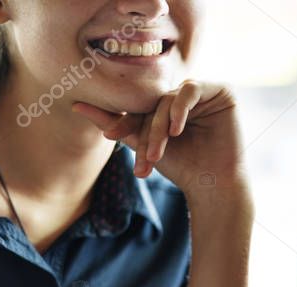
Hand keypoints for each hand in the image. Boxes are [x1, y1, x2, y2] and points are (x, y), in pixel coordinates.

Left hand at [72, 80, 247, 195]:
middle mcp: (184, 95)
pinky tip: (177, 130)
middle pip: (154, 104)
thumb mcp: (142, 146)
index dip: (126, 121)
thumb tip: (76, 105)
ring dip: (160, 127)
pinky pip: (191, 89)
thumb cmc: (182, 169)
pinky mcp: (221, 91)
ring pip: (169, 99)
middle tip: (145, 158)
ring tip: (159, 154)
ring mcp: (203, 92)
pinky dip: (180, 108)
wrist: (214, 186)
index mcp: (166, 105)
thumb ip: (113, 123)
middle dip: (146, 132)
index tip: (110, 137)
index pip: (141, 107)